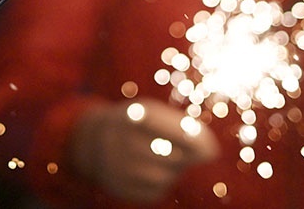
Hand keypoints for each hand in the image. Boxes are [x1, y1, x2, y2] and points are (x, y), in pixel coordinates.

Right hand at [69, 98, 218, 203]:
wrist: (92, 140)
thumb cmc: (136, 124)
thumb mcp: (152, 112)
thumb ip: (182, 127)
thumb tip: (211, 152)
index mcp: (136, 115)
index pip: (177, 133)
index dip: (198, 143)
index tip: (210, 149)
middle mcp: (124, 141)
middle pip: (174, 158)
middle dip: (185, 157)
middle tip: (180, 152)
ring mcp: (119, 167)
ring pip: (165, 178)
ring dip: (173, 171)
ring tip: (163, 160)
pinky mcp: (120, 188)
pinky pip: (154, 192)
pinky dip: (160, 184)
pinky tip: (150, 171)